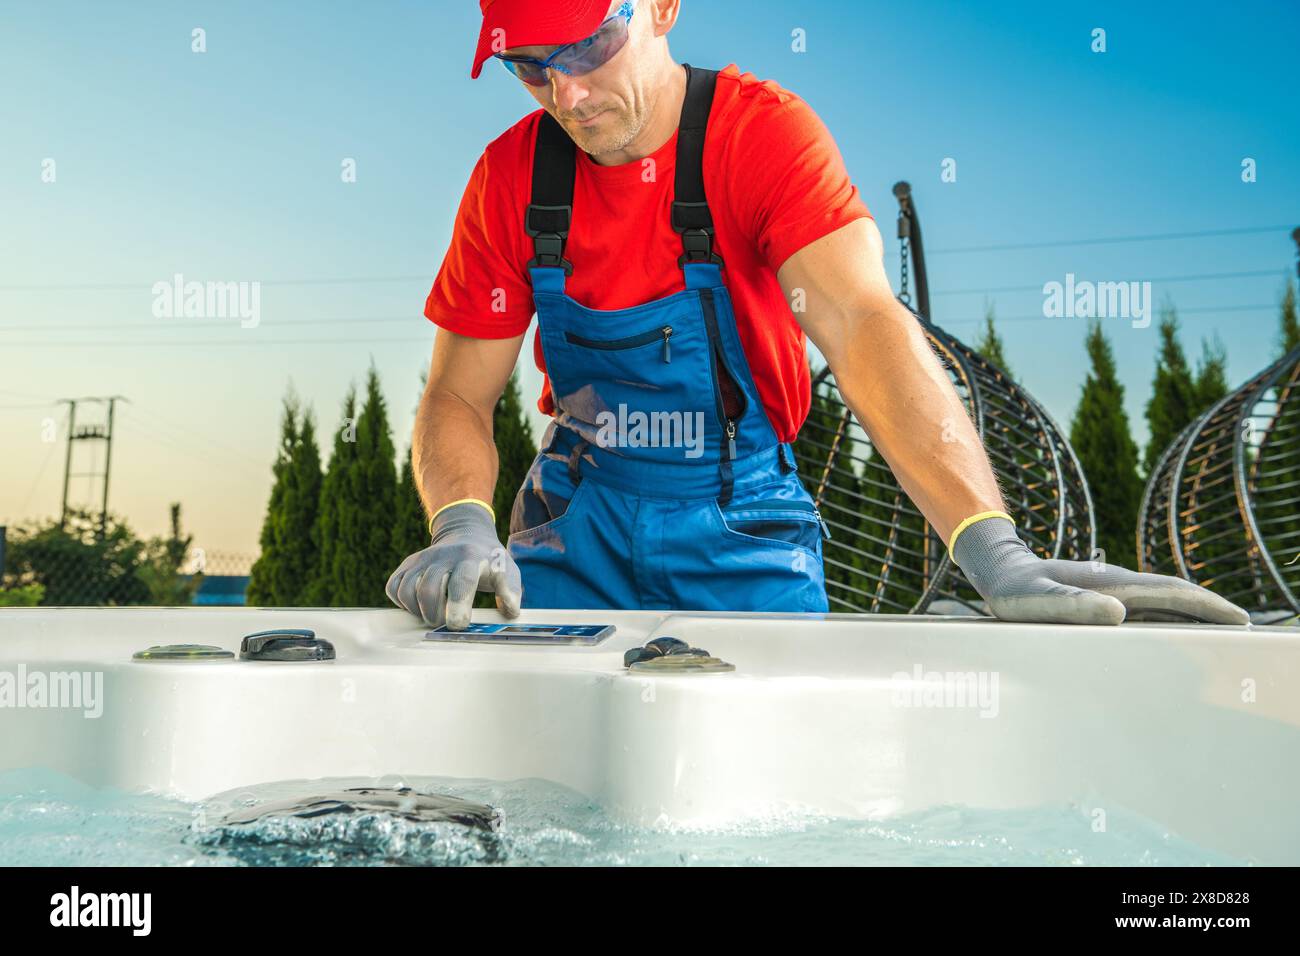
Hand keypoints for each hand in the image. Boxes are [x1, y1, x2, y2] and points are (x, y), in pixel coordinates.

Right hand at [386, 502, 522, 628]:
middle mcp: (442, 556)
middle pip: (428, 590)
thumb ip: (511, 590)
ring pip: (408, 591)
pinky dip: (403, 603)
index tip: (458, 625)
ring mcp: (422, 559)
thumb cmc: (488, 561)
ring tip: (435, 613)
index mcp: (470, 558)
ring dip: (419, 611)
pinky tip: (420, 604)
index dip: (458, 606)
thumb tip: (510, 611)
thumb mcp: (507, 570)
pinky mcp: (407, 564)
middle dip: (435, 615)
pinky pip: (394, 588)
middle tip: (447, 622)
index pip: (461, 582)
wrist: (466, 534)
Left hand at [951, 516, 1249, 625]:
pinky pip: (1144, 611)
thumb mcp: (1034, 600)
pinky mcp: (1101, 599)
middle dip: (1211, 612)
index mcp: (1111, 584)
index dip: (1207, 606)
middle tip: (1245, 632)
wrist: (998, 570)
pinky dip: (1169, 620)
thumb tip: (1118, 613)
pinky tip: (1174, 635)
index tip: (1239, 620)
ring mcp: (1111, 591)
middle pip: (1176, 597)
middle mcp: (1118, 585)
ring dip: (1193, 617)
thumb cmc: (1013, 590)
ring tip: (1221, 637)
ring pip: (1163, 604)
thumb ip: (1070, 605)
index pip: (1171, 592)